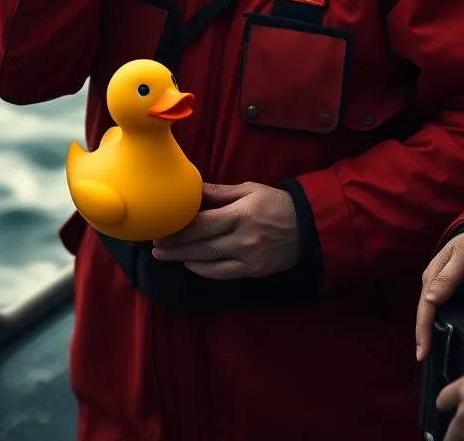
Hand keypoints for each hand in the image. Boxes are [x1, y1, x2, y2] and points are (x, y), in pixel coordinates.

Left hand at [150, 181, 299, 278]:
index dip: (179, 229)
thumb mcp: (249, 189)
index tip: (161, 228)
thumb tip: (192, 188)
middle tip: (154, 246)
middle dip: (175, 247)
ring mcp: (248, 259)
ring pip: (209, 263)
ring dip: (183, 259)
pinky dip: (203, 270)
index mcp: (241, 214)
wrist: (309, 228)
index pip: (202, 224)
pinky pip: (222, 274)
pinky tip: (190, 264)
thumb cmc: (276, 203)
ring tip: (165, 256)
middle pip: (201, 245)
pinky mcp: (253, 272)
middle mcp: (243, 239)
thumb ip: (219, 193)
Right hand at [416, 230, 463, 360]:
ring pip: (430, 311)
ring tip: (430, 352)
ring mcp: (438, 285)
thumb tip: (430, 301)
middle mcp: (431, 281)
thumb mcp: (463, 256)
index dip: (423, 331)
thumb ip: (448, 277)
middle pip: (425, 312)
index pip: (425, 309)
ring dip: (428, 330)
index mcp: (431, 275)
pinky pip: (439, 308)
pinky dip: (437, 322)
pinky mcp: (447, 288)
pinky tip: (441, 334)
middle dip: (423, 335)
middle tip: (423, 360)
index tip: (423, 354)